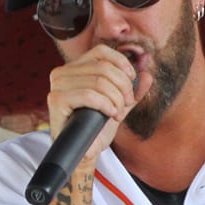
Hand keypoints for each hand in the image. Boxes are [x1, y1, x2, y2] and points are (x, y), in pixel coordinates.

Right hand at [46, 44, 137, 164]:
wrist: (84, 153)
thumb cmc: (97, 128)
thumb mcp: (119, 105)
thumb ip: (133, 91)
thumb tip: (148, 75)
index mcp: (74, 68)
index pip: (101, 52)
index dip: (122, 63)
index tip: (132, 81)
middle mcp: (62, 73)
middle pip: (104, 68)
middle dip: (123, 87)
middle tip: (126, 104)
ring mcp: (57, 86)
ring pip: (99, 81)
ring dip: (116, 99)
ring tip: (117, 113)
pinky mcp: (57, 100)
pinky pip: (89, 95)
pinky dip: (106, 104)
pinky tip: (110, 114)